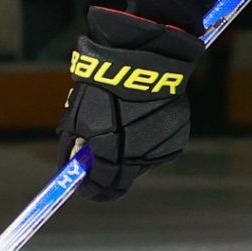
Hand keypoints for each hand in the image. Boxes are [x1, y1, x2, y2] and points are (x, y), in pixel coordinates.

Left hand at [59, 8, 203, 200]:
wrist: (142, 60)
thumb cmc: (103, 86)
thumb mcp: (78, 115)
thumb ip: (74, 146)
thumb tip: (73, 166)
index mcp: (110, 154)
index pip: (101, 187)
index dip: (91, 190)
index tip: (85, 188)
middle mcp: (138, 157)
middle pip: (123, 179)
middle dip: (109, 175)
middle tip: (98, 167)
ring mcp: (160, 148)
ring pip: (141, 163)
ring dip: (130, 155)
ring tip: (122, 131)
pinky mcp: (177, 137)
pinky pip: (158, 147)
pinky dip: (147, 141)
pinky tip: (140, 121)